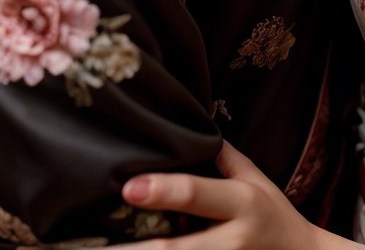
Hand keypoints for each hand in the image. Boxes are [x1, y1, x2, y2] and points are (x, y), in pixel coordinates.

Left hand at [114, 141, 322, 249]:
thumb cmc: (273, 213)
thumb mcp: (255, 179)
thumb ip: (222, 157)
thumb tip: (185, 126)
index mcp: (242, 203)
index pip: (197, 194)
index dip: (163, 191)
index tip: (128, 187)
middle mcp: (232, 241)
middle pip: (176, 249)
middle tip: (91, 248)